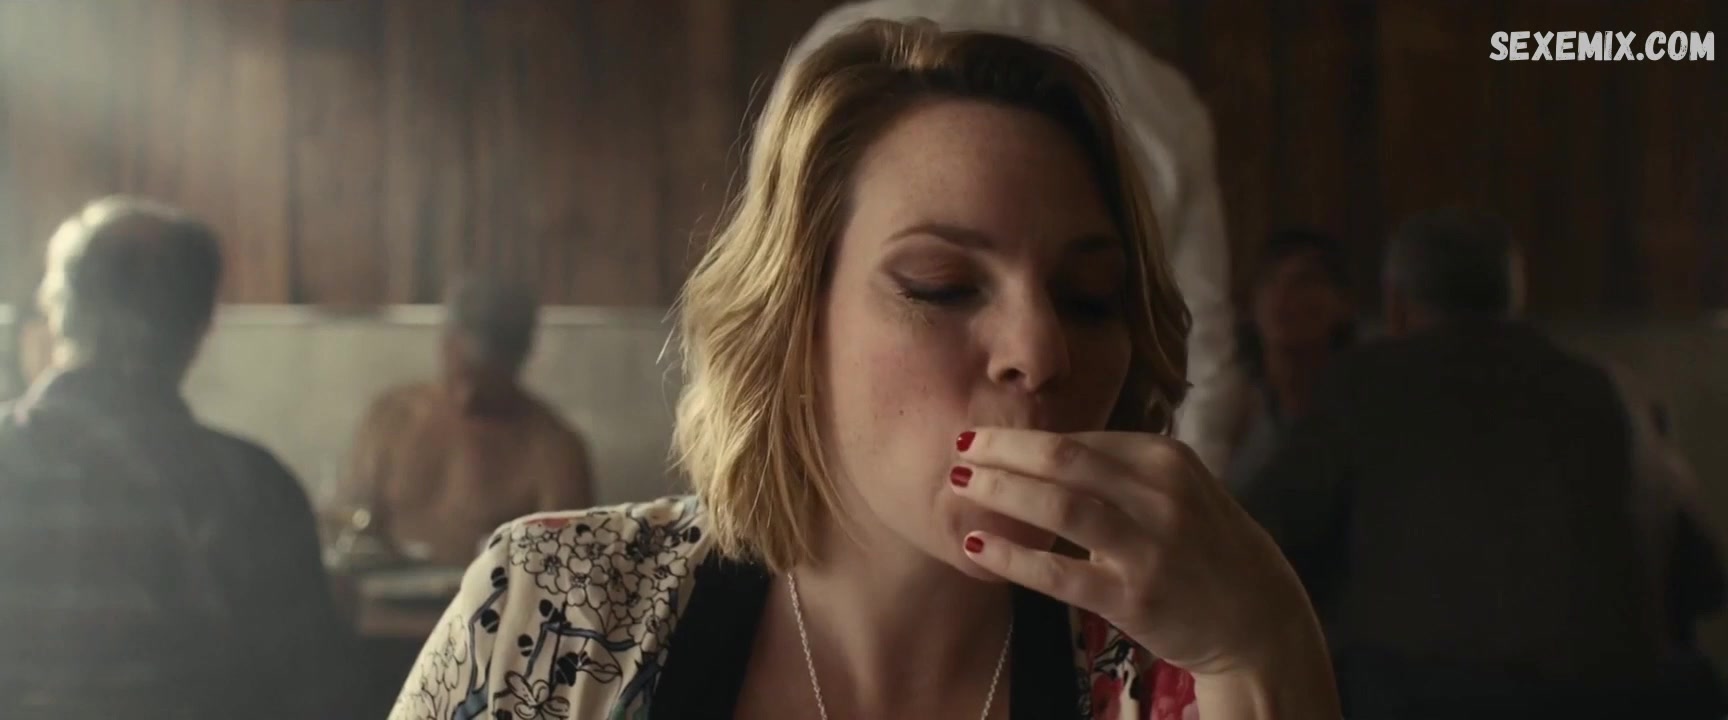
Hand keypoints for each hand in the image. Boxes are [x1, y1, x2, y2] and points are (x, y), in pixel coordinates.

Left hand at [951, 428, 1323, 677]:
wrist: (1257, 617)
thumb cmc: (1203, 545)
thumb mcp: (1176, 488)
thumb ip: (1118, 468)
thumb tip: (1038, 450)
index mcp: (1166, 458)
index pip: (1078, 438)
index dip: (1022, 436)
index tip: (980, 435)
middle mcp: (1160, 496)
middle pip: (1062, 460)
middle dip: (1002, 450)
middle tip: (957, 447)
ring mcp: (1149, 547)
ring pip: (1058, 508)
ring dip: (1001, 492)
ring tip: (958, 485)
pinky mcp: (1135, 598)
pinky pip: (1060, 573)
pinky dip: (1014, 557)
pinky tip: (979, 545)